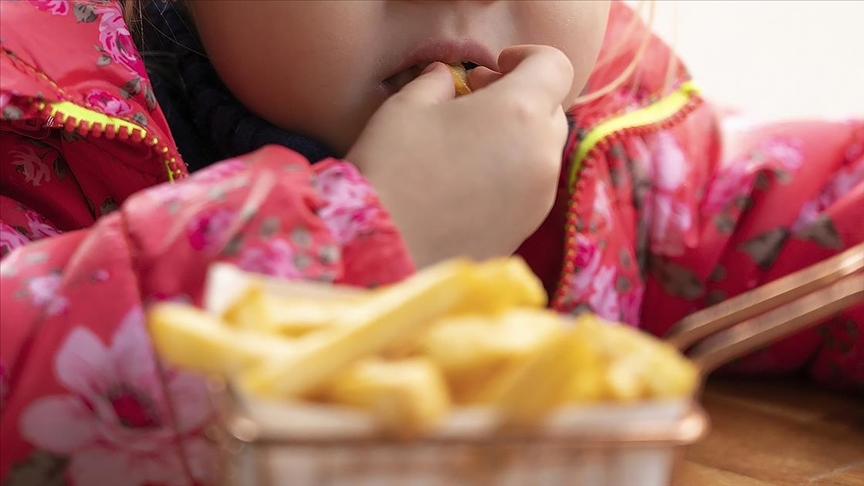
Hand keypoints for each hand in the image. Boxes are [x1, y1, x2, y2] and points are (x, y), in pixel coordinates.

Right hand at [347, 45, 572, 267]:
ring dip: (516, 138)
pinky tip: (468, 181)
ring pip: (542, 152)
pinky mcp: (526, 229)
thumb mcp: (407, 107)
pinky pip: (530, 188)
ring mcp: (539, 198)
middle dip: (520, 97)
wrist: (384, 250)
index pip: (555, 66)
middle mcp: (541, 156)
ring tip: (469, 142)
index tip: (495, 67)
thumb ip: (436, 82)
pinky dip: (510, 174)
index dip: (528, 56)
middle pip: (551, 110)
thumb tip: (445, 78)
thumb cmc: (392, 168)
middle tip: (476, 99)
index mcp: (519, 113)